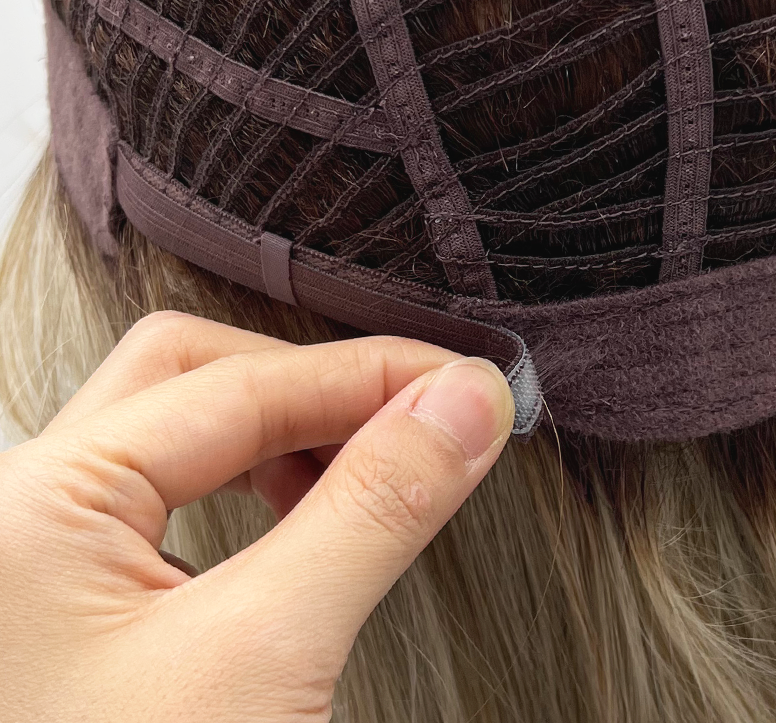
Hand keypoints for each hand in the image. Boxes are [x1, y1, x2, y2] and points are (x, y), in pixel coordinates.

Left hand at [0, 311, 514, 721]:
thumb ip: (372, 511)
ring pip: (176, 424)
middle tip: (416, 416)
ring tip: (371, 467)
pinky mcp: (68, 598)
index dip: (370, 374)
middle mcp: (17, 510)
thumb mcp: (261, 663)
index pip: (240, 384)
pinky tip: (304, 515)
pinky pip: (170, 489)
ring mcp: (35, 553)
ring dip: (285, 429)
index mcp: (32, 505)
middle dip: (313, 386)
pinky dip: (253, 480)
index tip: (467, 386)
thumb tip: (461, 406)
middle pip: (190, 374)